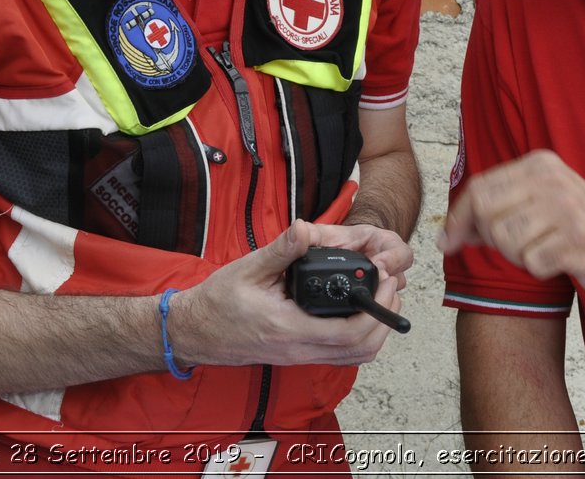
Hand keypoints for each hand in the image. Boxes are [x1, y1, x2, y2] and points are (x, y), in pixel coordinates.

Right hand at [172, 220, 410, 368]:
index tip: (385, 280)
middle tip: (389, 287)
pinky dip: (359, 337)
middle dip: (384, 318)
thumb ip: (281, 250)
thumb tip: (305, 228)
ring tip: (378, 297)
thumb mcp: (248, 268)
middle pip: (361, 350)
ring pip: (353, 357)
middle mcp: (298, 349)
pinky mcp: (298, 355)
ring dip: (375, 330)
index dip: (376, 307)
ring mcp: (299, 356)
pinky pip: (339, 354)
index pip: (349, 331)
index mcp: (289, 328)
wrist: (195, 331)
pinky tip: (358, 310)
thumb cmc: (218, 301)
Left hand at [438, 150, 584, 305]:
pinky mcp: (579, 242)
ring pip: (505, 240)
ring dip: (518, 256)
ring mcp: (568, 209)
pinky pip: (532, 263)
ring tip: (545, 250)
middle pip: (486, 212)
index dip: (458, 218)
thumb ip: (498, 211)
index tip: (448, 242)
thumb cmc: (582, 232)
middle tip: (516, 247)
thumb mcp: (541, 205)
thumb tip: (448, 232)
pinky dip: (540, 270)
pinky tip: (561, 262)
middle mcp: (553, 180)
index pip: (479, 187)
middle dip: (489, 238)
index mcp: (541, 165)